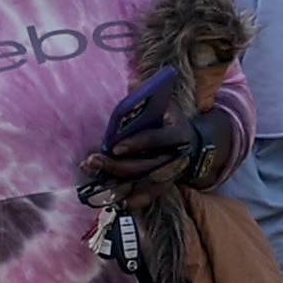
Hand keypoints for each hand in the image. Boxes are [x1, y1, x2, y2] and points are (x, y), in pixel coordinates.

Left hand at [83, 105, 200, 212]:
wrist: (190, 145)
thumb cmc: (171, 121)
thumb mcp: (166, 104)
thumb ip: (150, 95)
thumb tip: (133, 82)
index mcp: (177, 136)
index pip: (157, 140)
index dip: (137, 144)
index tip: (115, 147)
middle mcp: (174, 160)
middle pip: (143, 167)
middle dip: (115, 166)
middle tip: (92, 160)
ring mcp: (168, 177)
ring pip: (140, 185)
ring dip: (114, 184)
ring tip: (92, 174)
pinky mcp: (161, 188)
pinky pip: (143, 199)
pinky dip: (126, 200)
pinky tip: (107, 198)